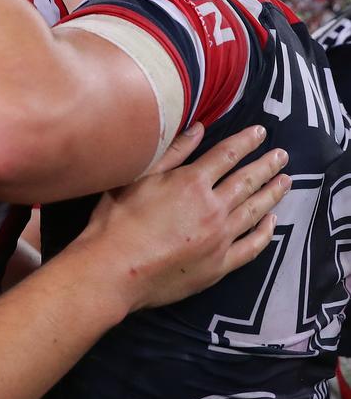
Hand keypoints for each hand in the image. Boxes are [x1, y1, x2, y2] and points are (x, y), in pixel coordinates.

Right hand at [84, 124, 289, 311]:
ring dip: (272, 194)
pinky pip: (251, 247)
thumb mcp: (139, 176)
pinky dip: (264, 233)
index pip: (227, 155)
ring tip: (285, 182)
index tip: (260, 132)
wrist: (113, 270)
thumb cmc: (117, 221)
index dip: (246, 141)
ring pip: (254, 211)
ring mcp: (219, 239)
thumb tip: (198, 128)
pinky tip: (272, 222)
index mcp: (192, 182)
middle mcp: (212, 208)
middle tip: (282, 155)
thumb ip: (172, 151)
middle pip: (247, 181)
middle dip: (266, 165)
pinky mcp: (218, 266)